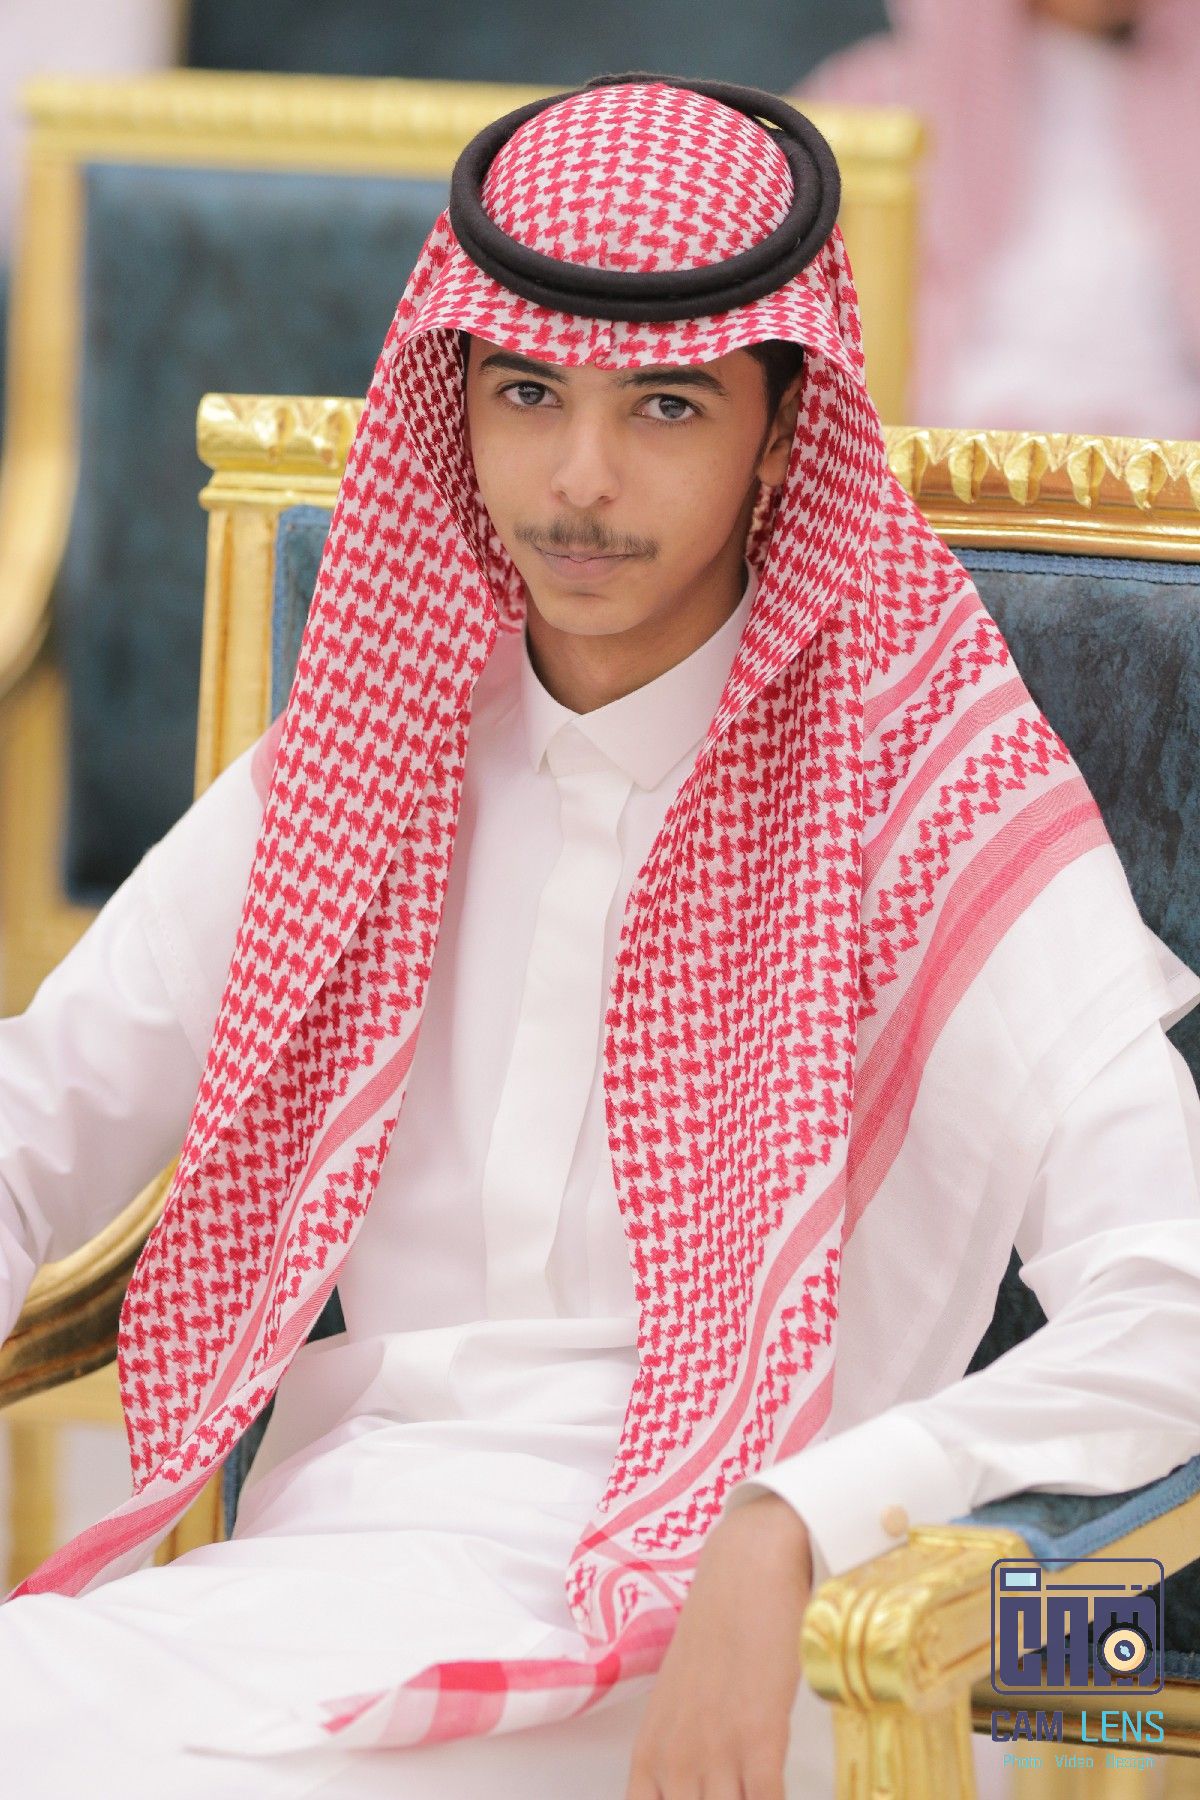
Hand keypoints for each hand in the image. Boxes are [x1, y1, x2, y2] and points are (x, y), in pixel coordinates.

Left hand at [623, 1492, 812, 1797]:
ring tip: (759, 1788)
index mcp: (650, 1754)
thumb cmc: (719, 1633)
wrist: (748, 1569)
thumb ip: (681, 1754)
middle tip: (736, 1788)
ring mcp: (716, 1750)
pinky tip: (781, 1793)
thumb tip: (693, 1785)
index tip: (703, 1798)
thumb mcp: (682, 1702)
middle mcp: (676, 1760)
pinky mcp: (760, 1737)